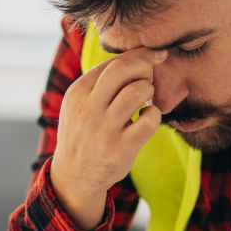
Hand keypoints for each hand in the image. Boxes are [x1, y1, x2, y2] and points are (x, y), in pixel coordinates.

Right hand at [50, 47, 167, 230]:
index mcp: (76, 93)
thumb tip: (136, 56)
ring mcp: (104, 129)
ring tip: (145, 99)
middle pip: (122, 69)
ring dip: (149, 90)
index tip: (151, 57)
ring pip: (137, 91)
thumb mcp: (79, 104)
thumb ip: (99, 82)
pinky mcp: (121, 148)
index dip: (137, 55)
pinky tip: (147, 118)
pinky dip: (155, 114)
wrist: (76, 175)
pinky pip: (149, 120)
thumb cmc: (84, 133)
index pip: (110, 62)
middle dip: (144, 65)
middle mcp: (87, 109)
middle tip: (150, 75)